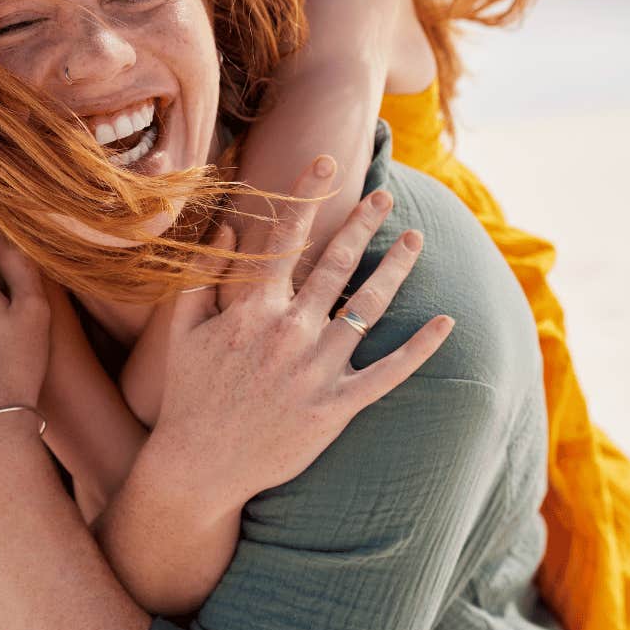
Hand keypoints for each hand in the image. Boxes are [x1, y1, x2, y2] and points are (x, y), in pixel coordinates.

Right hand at [149, 156, 452, 507]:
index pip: (286, 239)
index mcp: (253, 309)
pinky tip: (445, 322)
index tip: (327, 162)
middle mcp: (290, 332)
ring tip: (416, 239)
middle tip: (385, 195)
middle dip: (363, 223)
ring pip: (368, 306)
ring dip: (396, 268)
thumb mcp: (184, 331)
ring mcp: (317, 370)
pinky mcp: (336, 406)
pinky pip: (388, 372)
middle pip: (336, 264)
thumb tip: (228, 228)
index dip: (307, 196)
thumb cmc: (190, 397)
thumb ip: (204, 276)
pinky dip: (419, 347)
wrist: (198, 467)